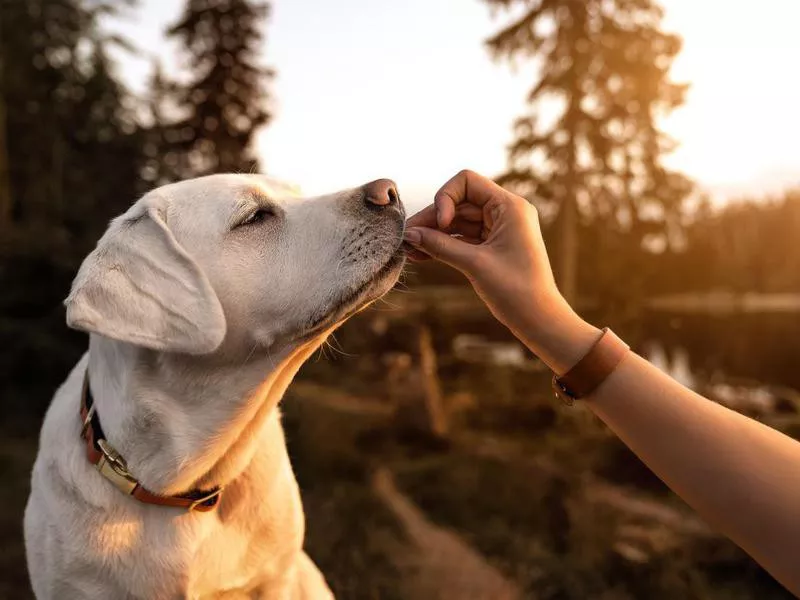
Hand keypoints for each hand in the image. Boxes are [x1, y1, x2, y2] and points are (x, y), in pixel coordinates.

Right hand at [404, 170, 599, 372]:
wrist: (538, 319)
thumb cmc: (515, 290)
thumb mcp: (474, 264)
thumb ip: (440, 245)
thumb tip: (409, 234)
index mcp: (510, 206)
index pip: (467, 181)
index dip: (446, 197)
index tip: (440, 224)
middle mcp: (505, 212)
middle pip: (459, 203)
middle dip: (433, 219)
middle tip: (406, 237)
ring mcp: (499, 229)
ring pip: (458, 222)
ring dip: (434, 233)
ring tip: (409, 249)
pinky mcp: (493, 247)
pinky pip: (463, 238)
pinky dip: (444, 244)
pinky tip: (421, 254)